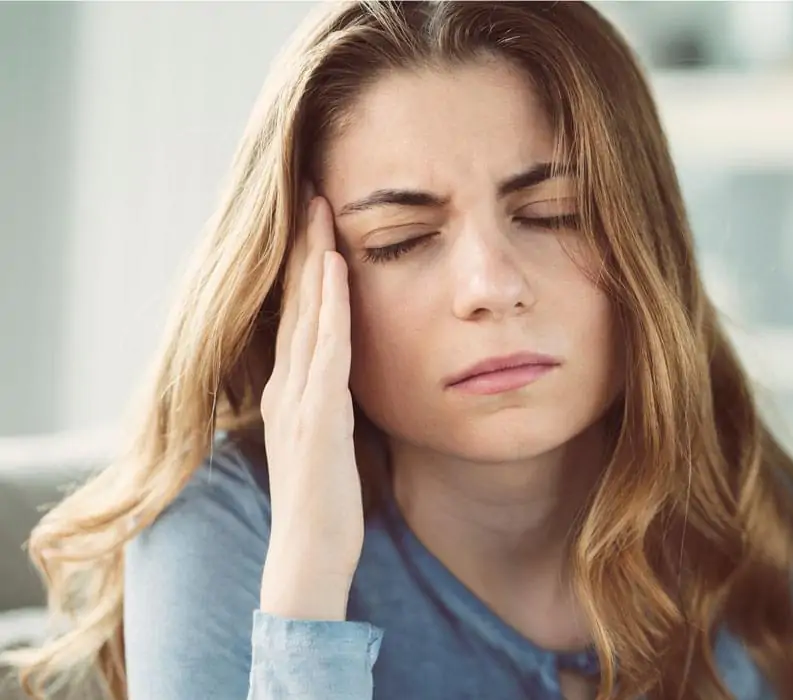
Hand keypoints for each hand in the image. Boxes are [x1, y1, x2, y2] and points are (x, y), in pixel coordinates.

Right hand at [258, 192, 362, 620]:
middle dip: (304, 245)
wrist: (309, 557)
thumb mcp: (332, 443)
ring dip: (314, 258)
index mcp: (291, 393)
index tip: (317, 220)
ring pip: (306, 314)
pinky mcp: (317, 418)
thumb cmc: (328, 506)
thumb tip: (353, 379)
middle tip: (311, 191)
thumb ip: (335, 406)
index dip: (305, 266)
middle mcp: (287, 387)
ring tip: (321, 207)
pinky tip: (336, 267)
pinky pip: (325, 349)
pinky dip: (330, 305)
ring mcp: (298, 400)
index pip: (297, 317)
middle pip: (295, 302)